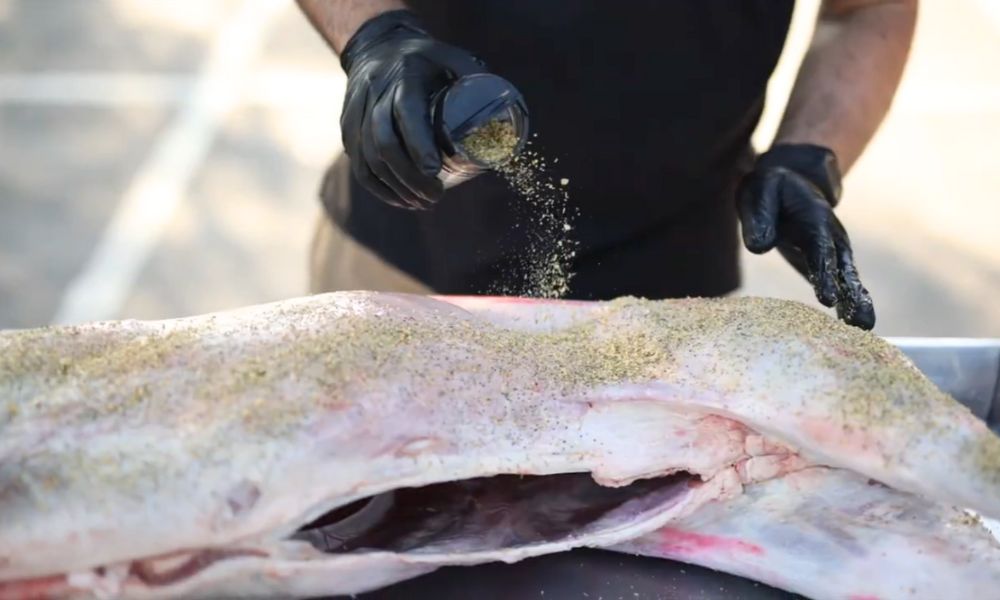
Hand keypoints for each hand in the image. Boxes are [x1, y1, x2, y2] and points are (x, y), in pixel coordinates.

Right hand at [339, 10, 486, 208]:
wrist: (375, 47)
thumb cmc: (423, 57)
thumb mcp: (449, 56)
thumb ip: (474, 77)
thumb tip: (503, 111)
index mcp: (403, 76)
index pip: (405, 114)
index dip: (418, 146)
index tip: (434, 172)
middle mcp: (375, 93)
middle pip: (384, 144)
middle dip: (410, 177)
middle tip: (436, 196)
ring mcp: (356, 112)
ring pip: (369, 159)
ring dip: (396, 187)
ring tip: (422, 204)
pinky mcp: (348, 128)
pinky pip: (359, 165)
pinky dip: (379, 188)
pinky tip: (400, 201)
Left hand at [737, 144, 875, 329]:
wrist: (785, 181)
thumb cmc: (769, 188)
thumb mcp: (759, 193)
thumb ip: (759, 219)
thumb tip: (759, 247)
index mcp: (814, 218)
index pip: (821, 250)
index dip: (826, 274)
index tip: (829, 299)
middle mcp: (830, 236)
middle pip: (843, 267)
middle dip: (852, 294)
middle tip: (860, 321)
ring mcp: (831, 249)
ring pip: (846, 277)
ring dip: (856, 302)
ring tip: (864, 327)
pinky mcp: (824, 261)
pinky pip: (838, 282)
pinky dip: (846, 302)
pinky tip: (852, 325)